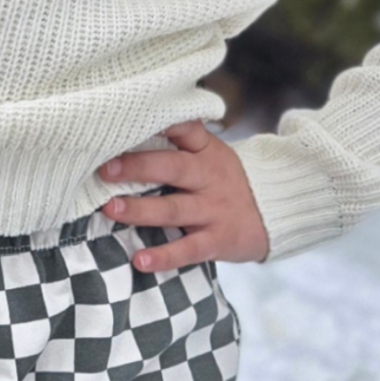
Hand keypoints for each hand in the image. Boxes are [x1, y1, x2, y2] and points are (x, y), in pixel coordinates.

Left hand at [97, 119, 269, 271]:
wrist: (274, 214)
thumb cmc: (228, 182)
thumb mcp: (212, 155)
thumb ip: (181, 144)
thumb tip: (130, 133)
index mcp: (206, 152)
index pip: (186, 129)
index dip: (163, 123)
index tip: (131, 121)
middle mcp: (208, 178)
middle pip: (173, 168)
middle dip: (138, 167)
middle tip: (105, 169)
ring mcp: (213, 210)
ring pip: (174, 209)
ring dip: (140, 210)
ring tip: (110, 209)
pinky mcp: (216, 240)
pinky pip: (188, 249)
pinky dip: (164, 256)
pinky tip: (140, 260)